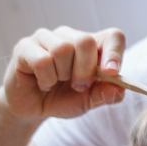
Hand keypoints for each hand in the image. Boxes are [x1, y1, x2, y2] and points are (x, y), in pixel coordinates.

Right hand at [0, 25, 126, 120]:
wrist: (32, 109)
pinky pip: (42, 60)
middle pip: (86, 41)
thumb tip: (121, 88)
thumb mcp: (87, 102)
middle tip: (78, 86)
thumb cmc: (61, 99)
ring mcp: (46, 38)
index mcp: (91, 46)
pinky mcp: (25, 46)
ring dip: (62, 75)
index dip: (115, 52)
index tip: (112, 72)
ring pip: (63, 49)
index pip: (113, 36)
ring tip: (56, 83)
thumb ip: (104, 95)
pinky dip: (46, 79)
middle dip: (85, 70)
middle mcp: (69, 36)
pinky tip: (43, 83)